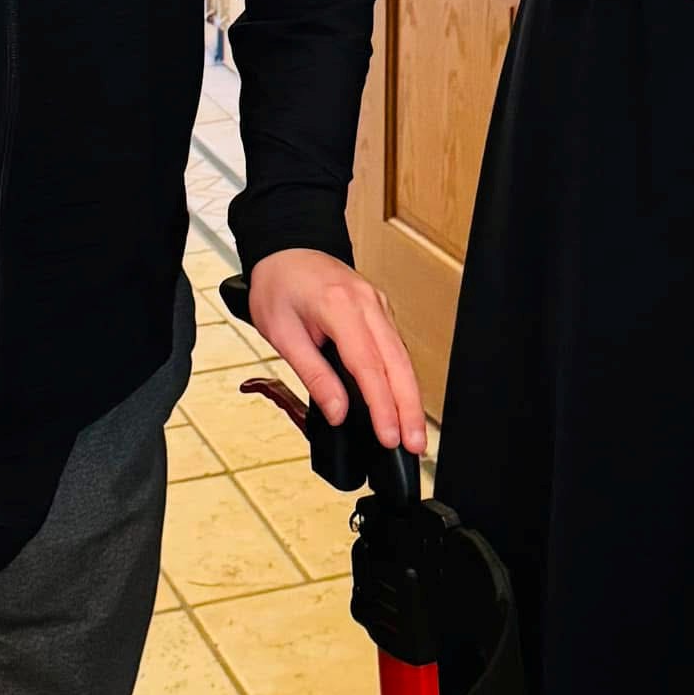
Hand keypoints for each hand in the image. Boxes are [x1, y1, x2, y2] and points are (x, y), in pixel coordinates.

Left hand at [247, 249, 428, 455]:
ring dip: (410, 396)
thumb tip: (337, 412)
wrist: (286, 249)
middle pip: (398, 362)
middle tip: (415, 444)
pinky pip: (396, 346)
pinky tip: (403, 402)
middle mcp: (367, 302)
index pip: (368, 365)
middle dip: (409, 407)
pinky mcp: (380, 309)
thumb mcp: (282, 333)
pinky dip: (402, 377)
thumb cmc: (279, 285)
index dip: (382, 406)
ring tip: (413, 433)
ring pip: (403, 356)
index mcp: (340, 305)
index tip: (389, 436)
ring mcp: (378, 303)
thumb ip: (314, 374)